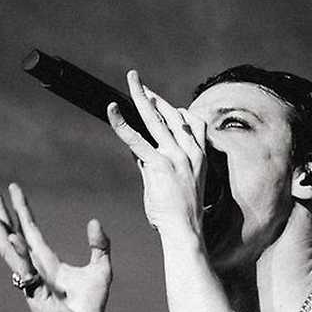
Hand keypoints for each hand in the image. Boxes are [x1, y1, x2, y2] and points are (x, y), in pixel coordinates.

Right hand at [0, 182, 111, 311]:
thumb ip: (99, 245)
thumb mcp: (101, 269)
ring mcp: (29, 277)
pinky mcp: (33, 291)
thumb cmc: (90, 307)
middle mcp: (33, 266)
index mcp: (46, 260)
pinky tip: (13, 236)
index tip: (13, 187)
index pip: (30, 228)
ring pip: (8, 246)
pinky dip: (18, 252)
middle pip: (11, 231)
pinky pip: (23, 268)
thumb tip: (93, 222)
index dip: (21, 208)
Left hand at [109, 70, 207, 243]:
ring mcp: (176, 156)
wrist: (185, 232)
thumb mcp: (167, 184)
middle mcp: (190, 151)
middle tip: (137, 80)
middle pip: (172, 114)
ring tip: (131, 79)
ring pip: (156, 118)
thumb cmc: (177, 215)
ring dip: (142, 96)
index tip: (159, 102)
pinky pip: (137, 138)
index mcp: (198, 155)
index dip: (174, 110)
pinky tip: (113, 110)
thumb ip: (152, 164)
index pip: (190, 122)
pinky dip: (122, 123)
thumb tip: (137, 151)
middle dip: (153, 96)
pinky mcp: (160, 164)